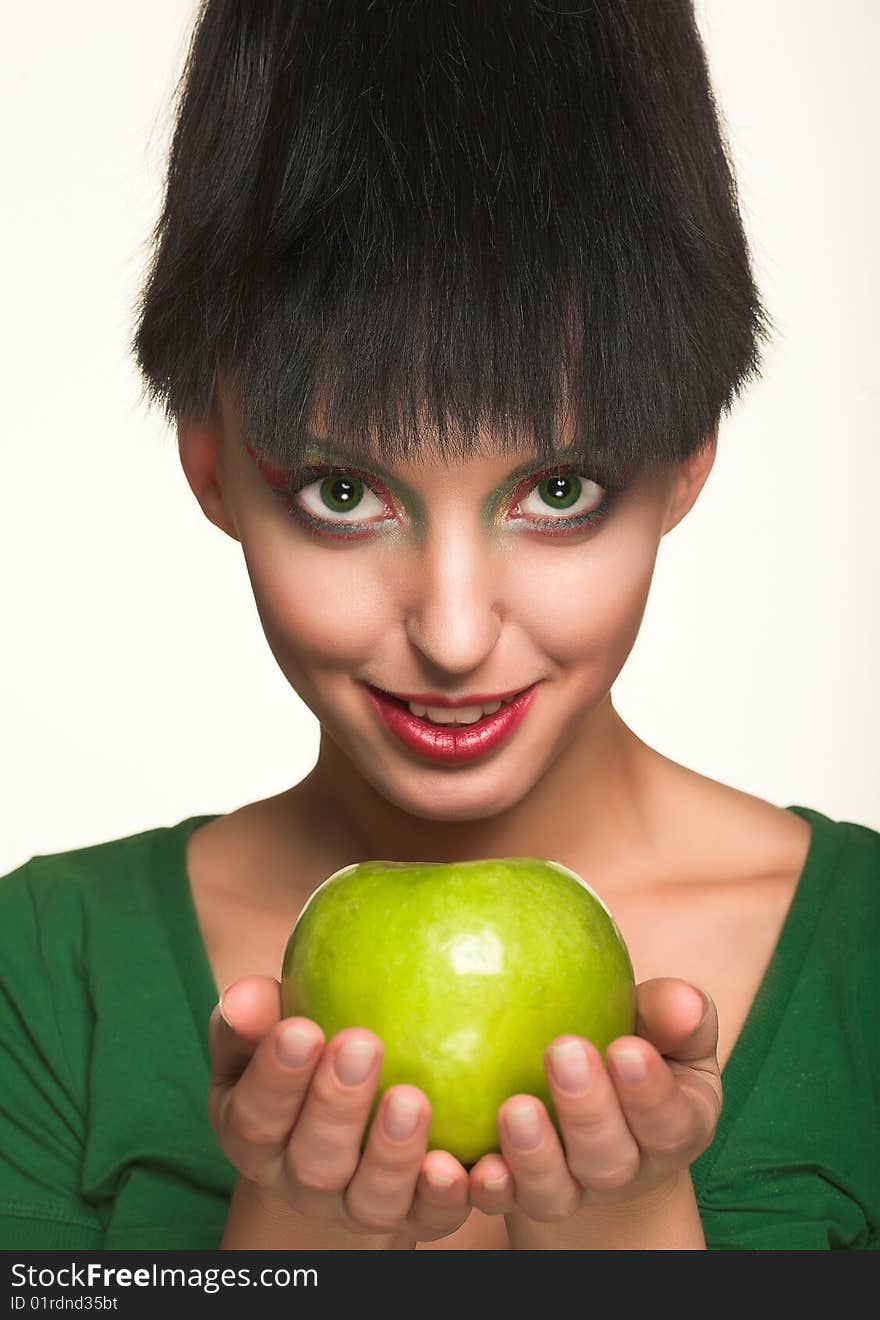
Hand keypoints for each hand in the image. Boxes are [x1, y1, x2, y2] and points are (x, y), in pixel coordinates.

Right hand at [207, 976, 471, 1242]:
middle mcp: (303, 1183)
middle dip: (337, 1106)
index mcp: (256, 1137)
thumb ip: (252, 1017)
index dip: (276, 1078)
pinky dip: (445, 1196)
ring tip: (411, 1099)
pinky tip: (459, 1163)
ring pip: (372, 1199)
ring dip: (393, 1153)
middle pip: (314, 1163)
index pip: (255, 1117)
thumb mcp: (269, 1035)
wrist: (352, 1128)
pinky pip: (432, 1218)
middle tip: (362, 1044)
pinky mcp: (416, 1217)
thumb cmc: (306, 1059)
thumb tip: (241, 999)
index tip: (302, 1029)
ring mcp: (359, 1206)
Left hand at [466, 977, 721, 1223]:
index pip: (670, 1122)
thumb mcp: (663, 1027)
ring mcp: (569, 1189)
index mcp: (673, 1129)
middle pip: (610, 1161)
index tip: (625, 1048)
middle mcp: (623, 1171)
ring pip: (555, 1190)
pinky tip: (470, 1164)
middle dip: (588, 1111)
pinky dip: (487, 1186)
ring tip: (515, 1107)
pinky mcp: (516, 1194)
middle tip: (564, 1052)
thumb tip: (685, 1003)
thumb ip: (674, 1014)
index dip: (650, 1092)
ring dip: (534, 1154)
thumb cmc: (634, 1044)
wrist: (589, 1105)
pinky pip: (501, 1200)